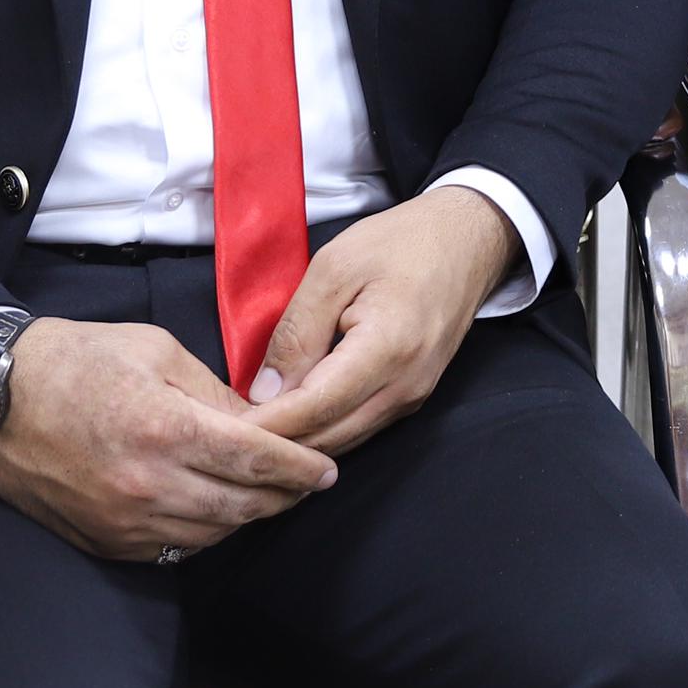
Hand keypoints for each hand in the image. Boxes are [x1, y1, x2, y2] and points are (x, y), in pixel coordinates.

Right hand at [0, 317, 336, 559]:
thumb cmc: (76, 360)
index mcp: (165, 429)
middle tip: (308, 483)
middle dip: (285, 496)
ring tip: (267, 495)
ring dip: (247, 516)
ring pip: (213, 533)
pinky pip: (174, 551)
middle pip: (244, 506)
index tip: (326, 469)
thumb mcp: (156, 351)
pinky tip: (215, 510)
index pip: (257, 461)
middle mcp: (148, 485)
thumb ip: (214, 393)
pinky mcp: (105, 542)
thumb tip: (261, 425)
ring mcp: (124, 521)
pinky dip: (204, 533)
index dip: (301, 468)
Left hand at [244, 183, 519, 457]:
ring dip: (295, 445)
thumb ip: (297, 332)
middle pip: (327, 440)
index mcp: (388, 348)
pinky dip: (319, 432)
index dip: (264, 426)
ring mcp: (412, 398)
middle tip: (221, 438)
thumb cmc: (401, 242)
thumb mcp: (334, 267)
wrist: (468, 241)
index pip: (314, 409)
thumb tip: (264, 393)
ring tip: (246, 434)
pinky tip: (287, 422)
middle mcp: (405, 386)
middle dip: (273, 445)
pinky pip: (357, 429)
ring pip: (342, 443)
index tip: (220, 429)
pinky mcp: (411, 399)